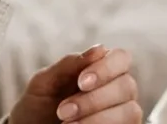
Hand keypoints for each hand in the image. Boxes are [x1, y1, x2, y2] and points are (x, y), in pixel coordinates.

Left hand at [9, 45, 140, 123]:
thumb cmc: (36, 108)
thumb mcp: (44, 84)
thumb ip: (69, 64)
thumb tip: (100, 49)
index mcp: (101, 70)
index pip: (121, 58)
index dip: (106, 68)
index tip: (81, 82)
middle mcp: (118, 91)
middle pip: (127, 85)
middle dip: (93, 99)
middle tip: (63, 111)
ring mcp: (122, 114)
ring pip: (130, 110)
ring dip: (99, 118)